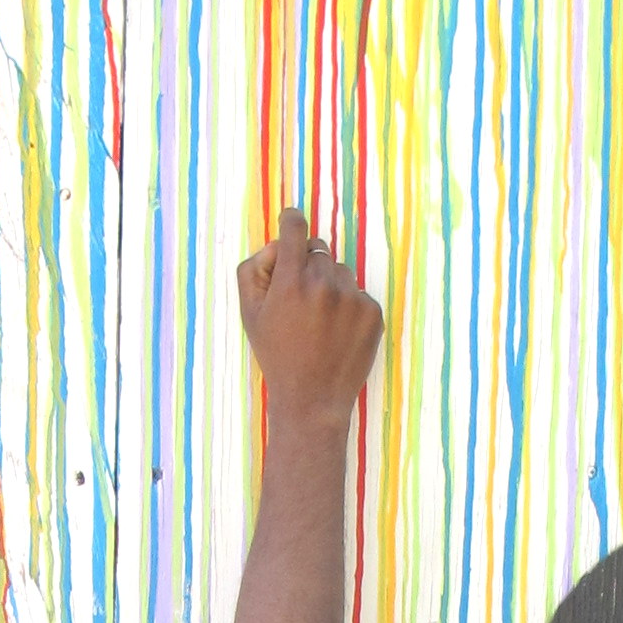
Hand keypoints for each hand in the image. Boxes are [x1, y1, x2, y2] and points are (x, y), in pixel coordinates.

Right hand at [235, 208, 382, 426]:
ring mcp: (352, 299)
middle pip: (318, 250)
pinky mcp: (372, 314)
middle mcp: (323, 284)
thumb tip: (278, 245)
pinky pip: (359, 294)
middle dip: (308, 267)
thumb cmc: (277, 355)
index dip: (291, 221)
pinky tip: (337, 333)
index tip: (292, 223)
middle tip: (299, 300)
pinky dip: (349, 308)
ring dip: (330, 287)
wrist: (312, 401)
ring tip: (319, 322)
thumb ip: (255, 268)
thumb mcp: (249, 313)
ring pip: (340, 272)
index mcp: (291, 281)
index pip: (294, 226)